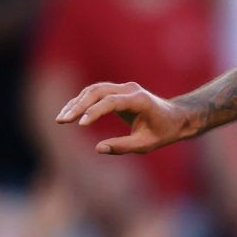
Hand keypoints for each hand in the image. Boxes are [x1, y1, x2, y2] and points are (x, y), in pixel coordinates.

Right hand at [55, 82, 198, 155]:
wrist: (176, 117)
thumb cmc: (163, 132)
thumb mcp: (146, 144)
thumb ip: (123, 146)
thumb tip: (98, 148)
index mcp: (139, 100)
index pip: (112, 101)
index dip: (95, 112)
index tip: (81, 124)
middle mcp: (130, 89)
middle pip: (98, 92)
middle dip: (78, 105)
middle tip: (62, 120)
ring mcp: (123, 88)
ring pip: (93, 90)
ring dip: (76, 103)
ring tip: (61, 119)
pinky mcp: (117, 91)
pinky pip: (95, 93)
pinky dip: (81, 102)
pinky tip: (70, 114)